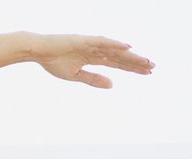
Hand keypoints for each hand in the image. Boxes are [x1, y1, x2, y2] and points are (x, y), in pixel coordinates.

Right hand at [34, 34, 152, 88]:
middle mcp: (96, 50)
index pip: (117, 63)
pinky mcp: (84, 40)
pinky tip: (128, 46)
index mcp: (93, 58)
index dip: (131, 68)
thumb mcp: (75, 75)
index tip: (146, 72)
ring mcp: (91, 44)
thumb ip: (94, 79)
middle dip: (136, 62)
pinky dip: (115, 44)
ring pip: (115, 50)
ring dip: (130, 55)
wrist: (38, 51)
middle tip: (153, 68)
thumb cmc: (53, 62)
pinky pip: (103, 42)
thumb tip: (112, 85)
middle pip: (120, 57)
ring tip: (145, 61)